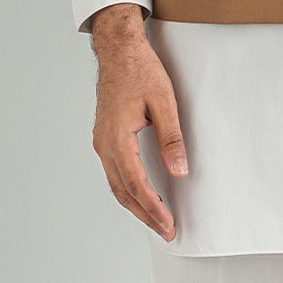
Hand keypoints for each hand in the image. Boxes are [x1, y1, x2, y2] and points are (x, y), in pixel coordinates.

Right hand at [88, 4, 187, 240]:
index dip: (154, 209)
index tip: (169, 225)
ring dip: (136, 206)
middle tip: (166, 232)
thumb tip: (179, 171)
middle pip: (124, 192)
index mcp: (117, 139)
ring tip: (156, 221)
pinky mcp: (105, 139)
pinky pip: (115, 173)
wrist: (119, 50)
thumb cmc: (140, 71)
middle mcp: (105, 145)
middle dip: (145, 215)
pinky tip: (142, 196)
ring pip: (117, 185)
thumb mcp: (164, 102)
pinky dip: (128, 190)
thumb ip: (172, 139)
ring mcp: (102, 142)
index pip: (137, 185)